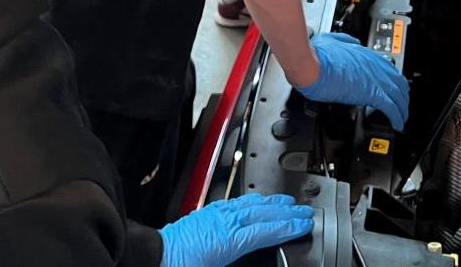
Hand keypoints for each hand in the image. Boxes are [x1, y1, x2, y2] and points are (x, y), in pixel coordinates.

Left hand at [160, 193, 313, 266]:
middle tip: (305, 211)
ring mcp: (218, 214)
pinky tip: (256, 201)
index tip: (305, 223)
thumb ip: (242, 263)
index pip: (270, 229)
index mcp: (232, 240)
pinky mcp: (208, 212)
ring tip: (288, 202)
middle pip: (265, 212)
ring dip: (273, 202)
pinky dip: (253, 200)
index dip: (290, 226)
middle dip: (287, 211)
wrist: (154, 257)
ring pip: (252, 203)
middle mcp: (227, 222)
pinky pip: (237, 202)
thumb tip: (258, 257)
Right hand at [296, 31, 409, 129]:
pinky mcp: (370, 92)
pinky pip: (391, 107)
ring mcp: (373, 78)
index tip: (394, 86)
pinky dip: (397, 116)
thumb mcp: (332, 39)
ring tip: (403, 117)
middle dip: (402, 94)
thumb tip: (352, 43)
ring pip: (397, 94)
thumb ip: (345, 41)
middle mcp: (372, 65)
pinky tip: (398, 123)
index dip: (393, 78)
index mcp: (364, 54)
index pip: (387, 67)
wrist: (311, 66)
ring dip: (402, 107)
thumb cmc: (316, 55)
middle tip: (403, 104)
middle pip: (397, 81)